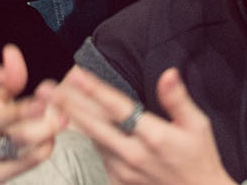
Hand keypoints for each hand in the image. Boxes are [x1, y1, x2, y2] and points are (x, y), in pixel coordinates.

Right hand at [0, 45, 65, 184]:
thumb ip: (3, 78)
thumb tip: (13, 52)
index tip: (5, 71)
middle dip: (21, 111)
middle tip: (44, 102)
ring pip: (16, 141)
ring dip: (42, 129)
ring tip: (62, 118)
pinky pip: (23, 163)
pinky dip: (41, 149)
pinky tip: (52, 138)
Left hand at [44, 66, 233, 184]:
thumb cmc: (200, 159)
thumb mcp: (197, 126)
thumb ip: (177, 100)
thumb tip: (168, 73)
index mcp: (154, 137)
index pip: (118, 108)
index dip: (96, 91)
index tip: (77, 76)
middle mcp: (135, 155)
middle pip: (95, 125)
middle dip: (69, 105)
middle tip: (47, 89)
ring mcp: (124, 172)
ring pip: (93, 141)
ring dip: (73, 121)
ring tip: (54, 103)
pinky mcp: (119, 183)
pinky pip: (100, 156)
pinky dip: (88, 140)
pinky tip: (73, 126)